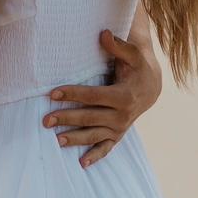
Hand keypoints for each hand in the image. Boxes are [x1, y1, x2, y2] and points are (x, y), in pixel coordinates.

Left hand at [43, 30, 163, 168]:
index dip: (72, 94)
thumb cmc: (137, 66)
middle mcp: (122, 115)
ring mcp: (120, 127)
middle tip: (45, 119)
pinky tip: (81, 163)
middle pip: (90, 117)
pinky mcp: (118, 134)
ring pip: (95, 135)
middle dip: (67, 118)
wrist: (151, 86)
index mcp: (124, 95)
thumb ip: (118, 45)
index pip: (93, 96)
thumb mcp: (132, 54)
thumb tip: (103, 34)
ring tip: (56, 140)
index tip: (52, 93)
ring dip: (76, 138)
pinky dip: (95, 156)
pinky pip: (107, 148)